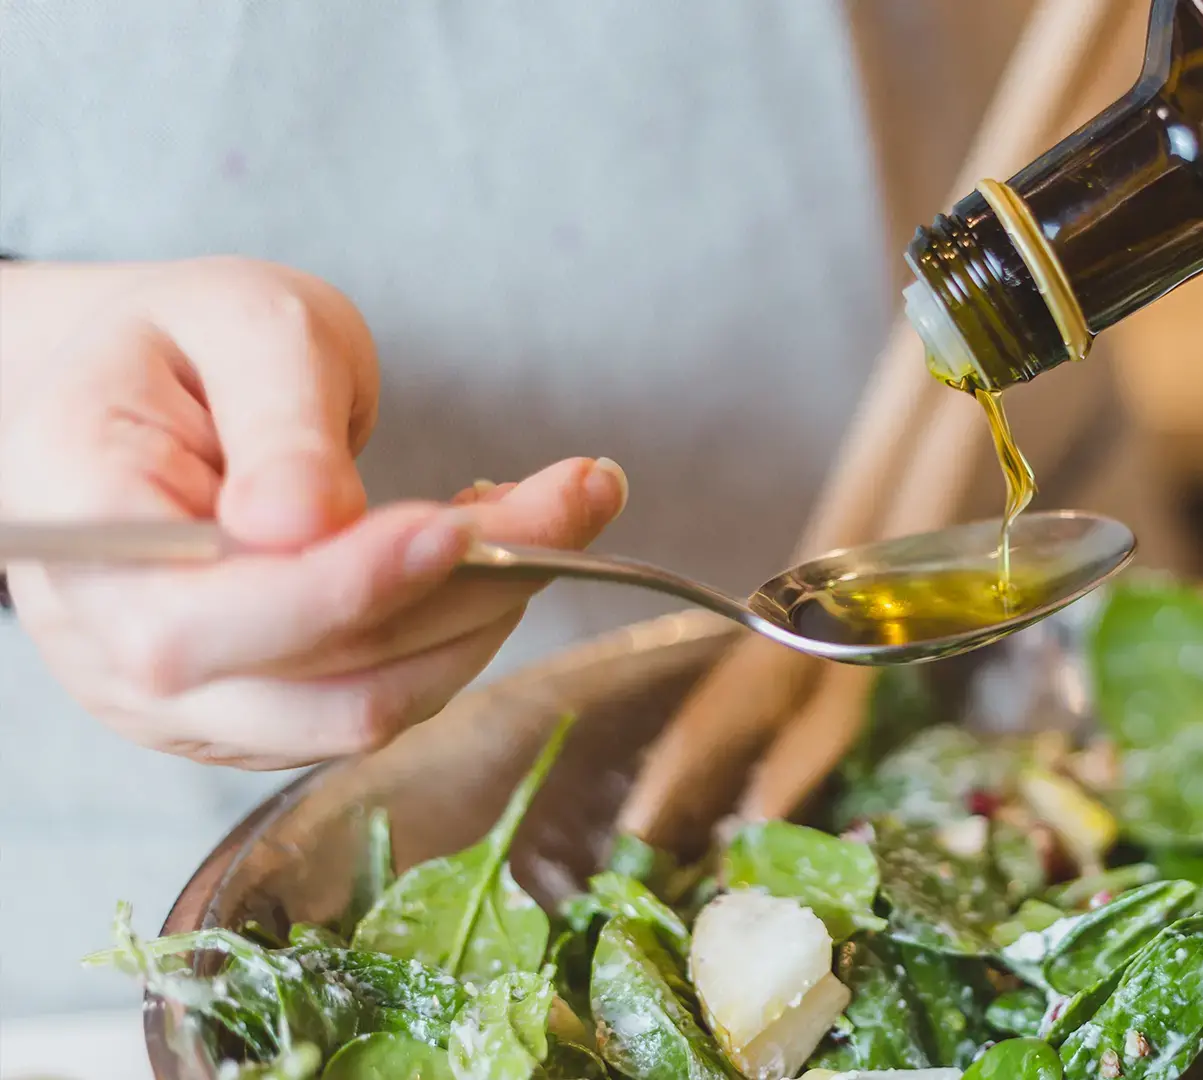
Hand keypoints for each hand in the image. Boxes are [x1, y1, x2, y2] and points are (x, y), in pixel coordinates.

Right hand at [0, 257, 627, 768]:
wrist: (159, 391)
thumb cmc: (192, 341)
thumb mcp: (241, 323)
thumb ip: (275, 416)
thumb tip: (302, 522)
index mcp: (76, 526)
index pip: (199, 620)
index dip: (338, 590)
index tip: (453, 528)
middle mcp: (114, 645)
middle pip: (310, 678)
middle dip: (467, 592)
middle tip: (578, 490)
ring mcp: (187, 702)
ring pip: (365, 708)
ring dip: (485, 615)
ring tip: (550, 506)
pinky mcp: (261, 718)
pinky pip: (379, 698)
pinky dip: (459, 629)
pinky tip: (489, 546)